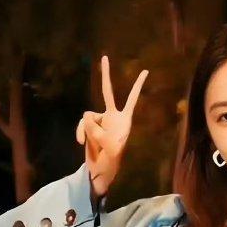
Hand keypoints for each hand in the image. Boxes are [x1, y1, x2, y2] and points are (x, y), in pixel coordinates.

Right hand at [76, 56, 147, 197]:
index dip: (137, 86)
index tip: (145, 71)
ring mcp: (99, 121)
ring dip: (87, 129)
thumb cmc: (110, 159)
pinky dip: (80, 132)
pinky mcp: (89, 126)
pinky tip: (81, 143)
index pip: (131, 99)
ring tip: (92, 143)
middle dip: (106, 75)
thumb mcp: (105, 144)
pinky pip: (82, 124)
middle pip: (107, 92)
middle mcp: (112, 116)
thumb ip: (95, 128)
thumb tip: (85, 116)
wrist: (100, 169)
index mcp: (124, 120)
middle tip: (104, 57)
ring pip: (88, 116)